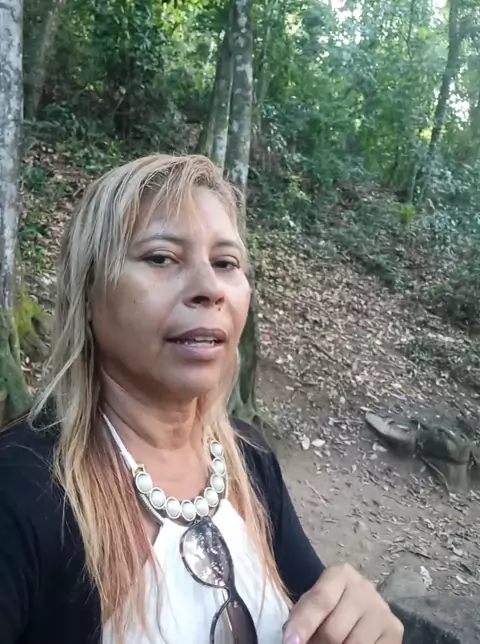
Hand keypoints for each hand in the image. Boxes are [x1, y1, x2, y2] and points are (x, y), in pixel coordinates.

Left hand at [283, 564, 403, 643]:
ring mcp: (382, 609)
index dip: (303, 625)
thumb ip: (302, 618)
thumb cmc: (329, 607)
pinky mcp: (395, 630)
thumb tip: (292, 641)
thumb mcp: (312, 605)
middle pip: (334, 630)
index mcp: (340, 574)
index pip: (320, 601)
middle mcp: (364, 587)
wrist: (359, 607)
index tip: (290, 643)